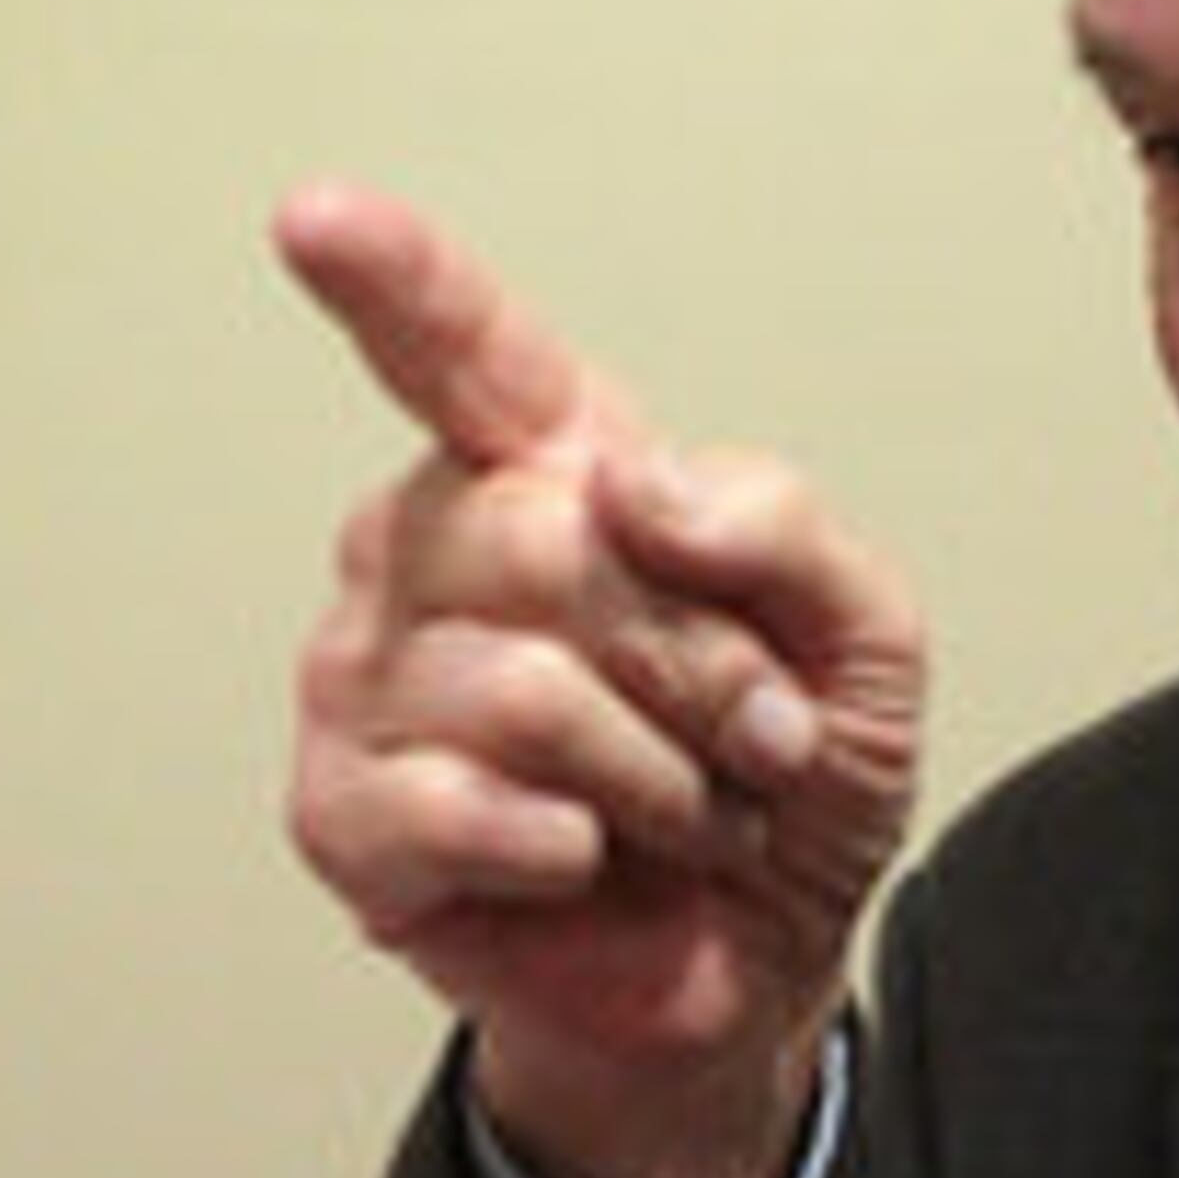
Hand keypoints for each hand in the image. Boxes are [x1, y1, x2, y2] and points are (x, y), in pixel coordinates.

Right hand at [272, 179, 926, 1177]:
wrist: (762, 958)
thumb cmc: (788, 781)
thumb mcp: (861, 635)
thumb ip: (780, 525)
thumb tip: (631, 490)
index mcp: (546, 470)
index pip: (460, 349)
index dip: (393, 281)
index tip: (317, 219)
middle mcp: (432, 550)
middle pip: (542, 540)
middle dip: (693, 659)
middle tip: (742, 735)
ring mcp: (369, 680)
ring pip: (521, 688)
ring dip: (657, 776)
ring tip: (677, 810)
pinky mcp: (346, 816)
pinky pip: (456, 805)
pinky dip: (570, 850)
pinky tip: (583, 862)